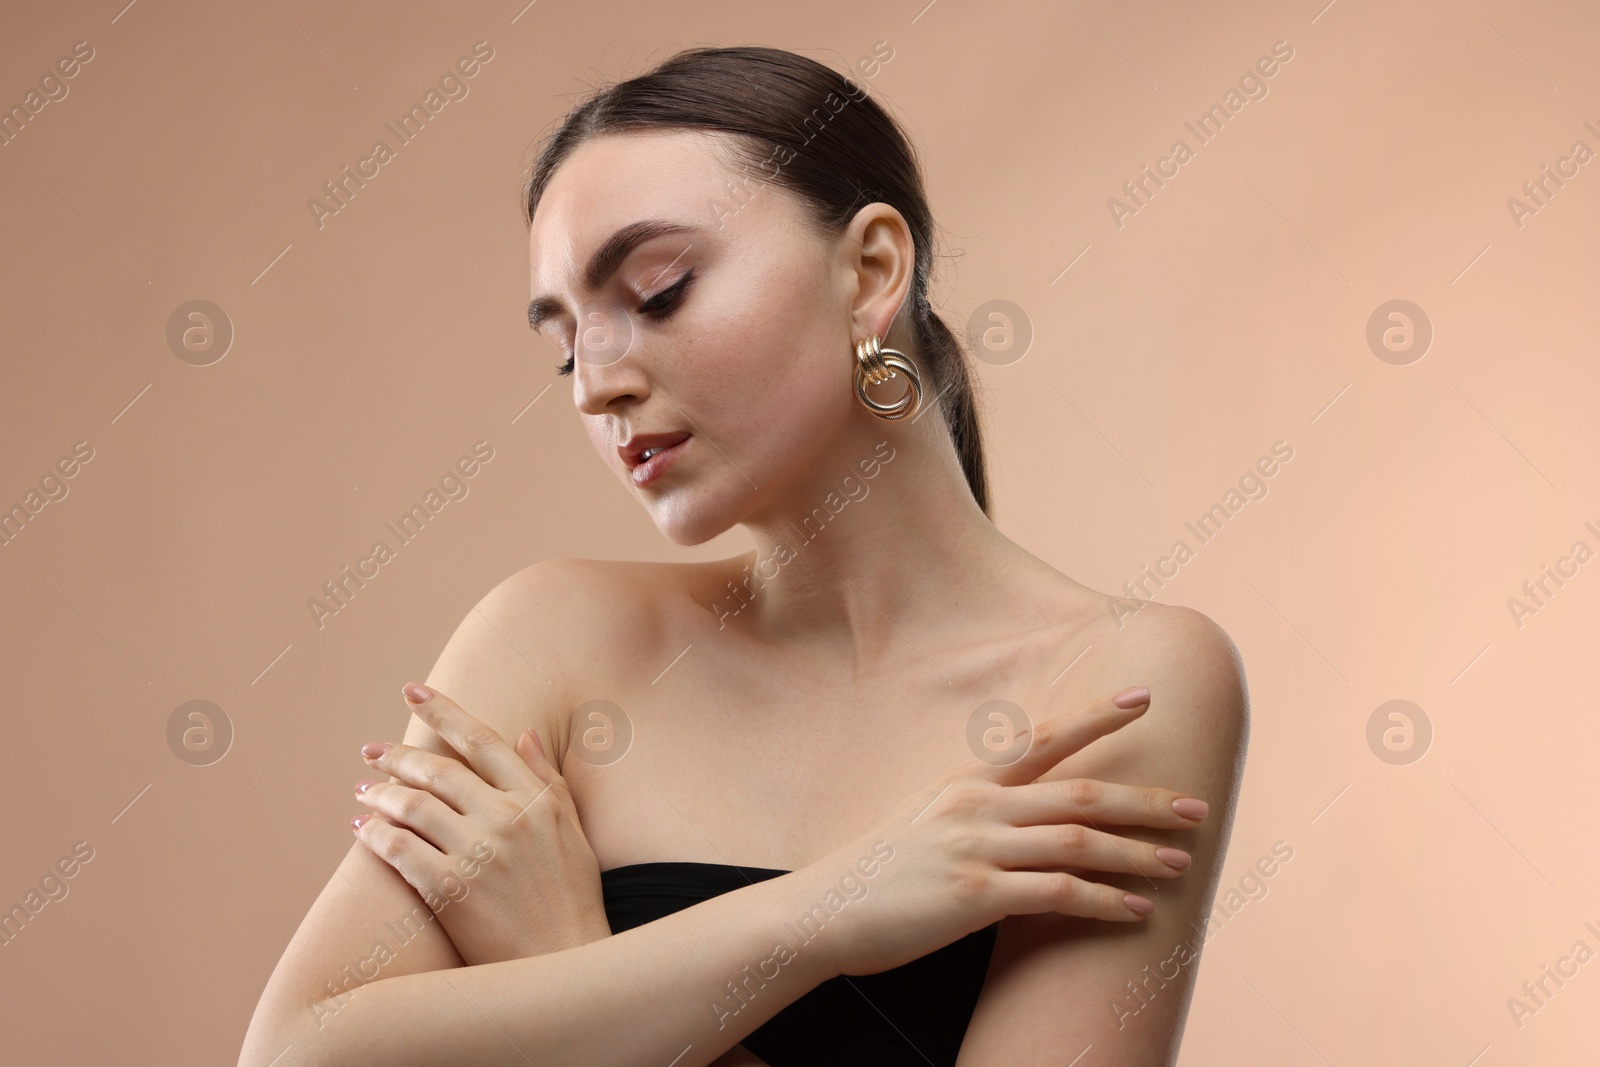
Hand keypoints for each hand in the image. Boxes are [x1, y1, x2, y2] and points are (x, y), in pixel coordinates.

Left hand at [352, 682, 610, 965]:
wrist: (564, 966)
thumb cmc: (572, 899)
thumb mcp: (572, 831)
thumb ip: (547, 779)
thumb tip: (524, 732)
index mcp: (536, 799)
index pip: (481, 740)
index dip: (443, 710)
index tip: (412, 690)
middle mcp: (506, 818)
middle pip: (437, 770)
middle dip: (396, 755)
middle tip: (370, 751)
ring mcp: (477, 854)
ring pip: (411, 805)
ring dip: (380, 793)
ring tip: (363, 791)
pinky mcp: (450, 890)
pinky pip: (398, 849)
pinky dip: (373, 834)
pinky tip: (361, 830)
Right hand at [811, 685, 1208, 975]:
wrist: (825, 911)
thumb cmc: (878, 872)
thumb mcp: (925, 819)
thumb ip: (976, 808)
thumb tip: (1023, 807)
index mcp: (967, 782)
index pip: (1044, 738)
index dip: (1097, 716)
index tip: (1144, 698)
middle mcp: (977, 805)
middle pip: (1081, 792)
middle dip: (1145, 799)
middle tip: (1196, 807)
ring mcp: (976, 848)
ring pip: (1078, 840)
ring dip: (1137, 853)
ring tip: (1180, 863)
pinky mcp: (974, 895)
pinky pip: (1057, 893)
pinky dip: (1104, 901)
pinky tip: (1135, 912)